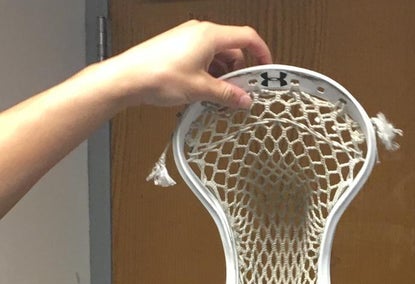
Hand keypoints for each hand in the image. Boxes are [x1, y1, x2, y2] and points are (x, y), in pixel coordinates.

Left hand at [108, 20, 272, 108]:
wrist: (128, 78)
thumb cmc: (158, 76)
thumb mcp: (200, 89)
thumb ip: (227, 94)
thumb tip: (244, 99)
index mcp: (210, 35)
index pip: (247, 37)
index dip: (261, 53)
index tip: (267, 70)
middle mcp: (200, 33)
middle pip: (232, 49)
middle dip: (238, 73)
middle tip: (240, 94)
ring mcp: (188, 40)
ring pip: (217, 56)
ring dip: (222, 77)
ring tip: (218, 98)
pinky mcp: (178, 49)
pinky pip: (203, 59)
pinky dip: (209, 75)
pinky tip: (204, 93)